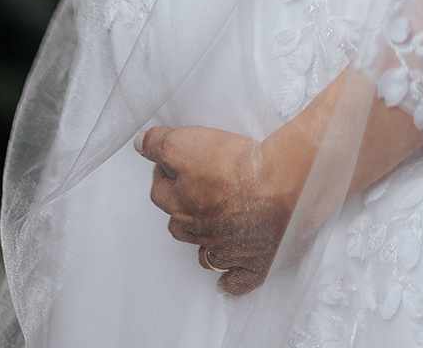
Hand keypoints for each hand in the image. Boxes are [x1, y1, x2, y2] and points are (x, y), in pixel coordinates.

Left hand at [137, 124, 306, 294]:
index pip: (160, 191)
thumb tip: (140, 144)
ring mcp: (227, 250)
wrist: (282, 186)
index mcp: (182, 205)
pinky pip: (238, 280)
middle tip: (191, 189)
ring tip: (207, 228)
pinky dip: (232, 280)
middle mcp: (201, 231)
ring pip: (204, 253)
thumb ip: (159, 143)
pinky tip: (227, 278)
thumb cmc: (236, 164)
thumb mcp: (187, 142)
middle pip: (179, 224)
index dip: (163, 174)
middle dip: (180, 208)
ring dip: (202, 243)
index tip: (169, 163)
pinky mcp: (256, 263)